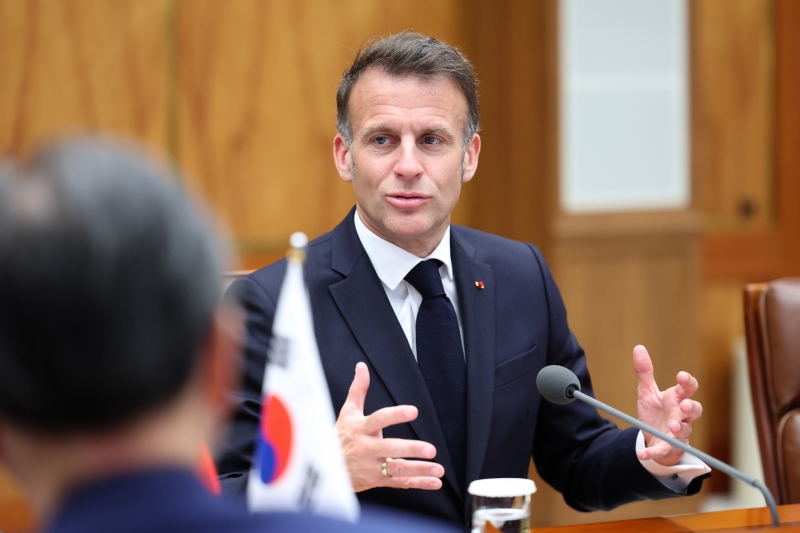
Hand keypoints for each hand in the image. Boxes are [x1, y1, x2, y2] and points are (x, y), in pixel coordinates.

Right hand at [335, 362, 444, 491]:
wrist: (326, 469)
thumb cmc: (340, 438)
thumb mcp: (347, 412)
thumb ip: (358, 390)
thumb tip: (362, 367)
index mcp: (361, 429)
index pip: (379, 420)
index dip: (396, 415)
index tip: (413, 411)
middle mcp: (367, 449)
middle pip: (390, 449)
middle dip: (411, 449)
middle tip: (430, 449)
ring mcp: (373, 467)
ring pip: (397, 469)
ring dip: (419, 470)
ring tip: (438, 470)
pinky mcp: (378, 480)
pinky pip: (400, 483)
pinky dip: (419, 483)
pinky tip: (435, 482)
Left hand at [633, 345, 702, 465]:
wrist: (653, 436)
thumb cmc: (656, 412)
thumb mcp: (647, 392)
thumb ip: (645, 372)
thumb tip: (638, 348)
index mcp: (676, 399)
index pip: (688, 388)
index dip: (687, 382)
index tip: (681, 376)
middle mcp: (681, 415)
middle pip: (695, 410)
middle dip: (691, 407)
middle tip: (685, 405)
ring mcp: (678, 432)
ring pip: (685, 430)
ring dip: (680, 428)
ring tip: (672, 427)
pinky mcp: (669, 447)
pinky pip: (664, 450)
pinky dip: (654, 453)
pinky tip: (643, 454)